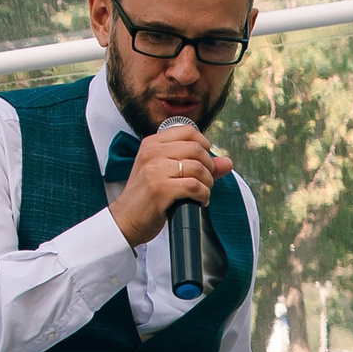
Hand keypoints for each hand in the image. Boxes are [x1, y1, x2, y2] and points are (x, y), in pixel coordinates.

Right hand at [109, 121, 232, 246]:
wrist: (125, 220)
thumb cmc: (147, 197)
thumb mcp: (167, 174)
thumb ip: (198, 165)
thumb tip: (227, 162)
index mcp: (152, 144)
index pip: (188, 131)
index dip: (204, 145)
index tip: (204, 162)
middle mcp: (152, 153)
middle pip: (196, 149)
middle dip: (208, 167)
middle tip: (205, 181)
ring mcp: (155, 170)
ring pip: (198, 168)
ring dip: (207, 183)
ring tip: (202, 193)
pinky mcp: (160, 189)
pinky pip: (194, 186)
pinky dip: (203, 196)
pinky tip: (198, 201)